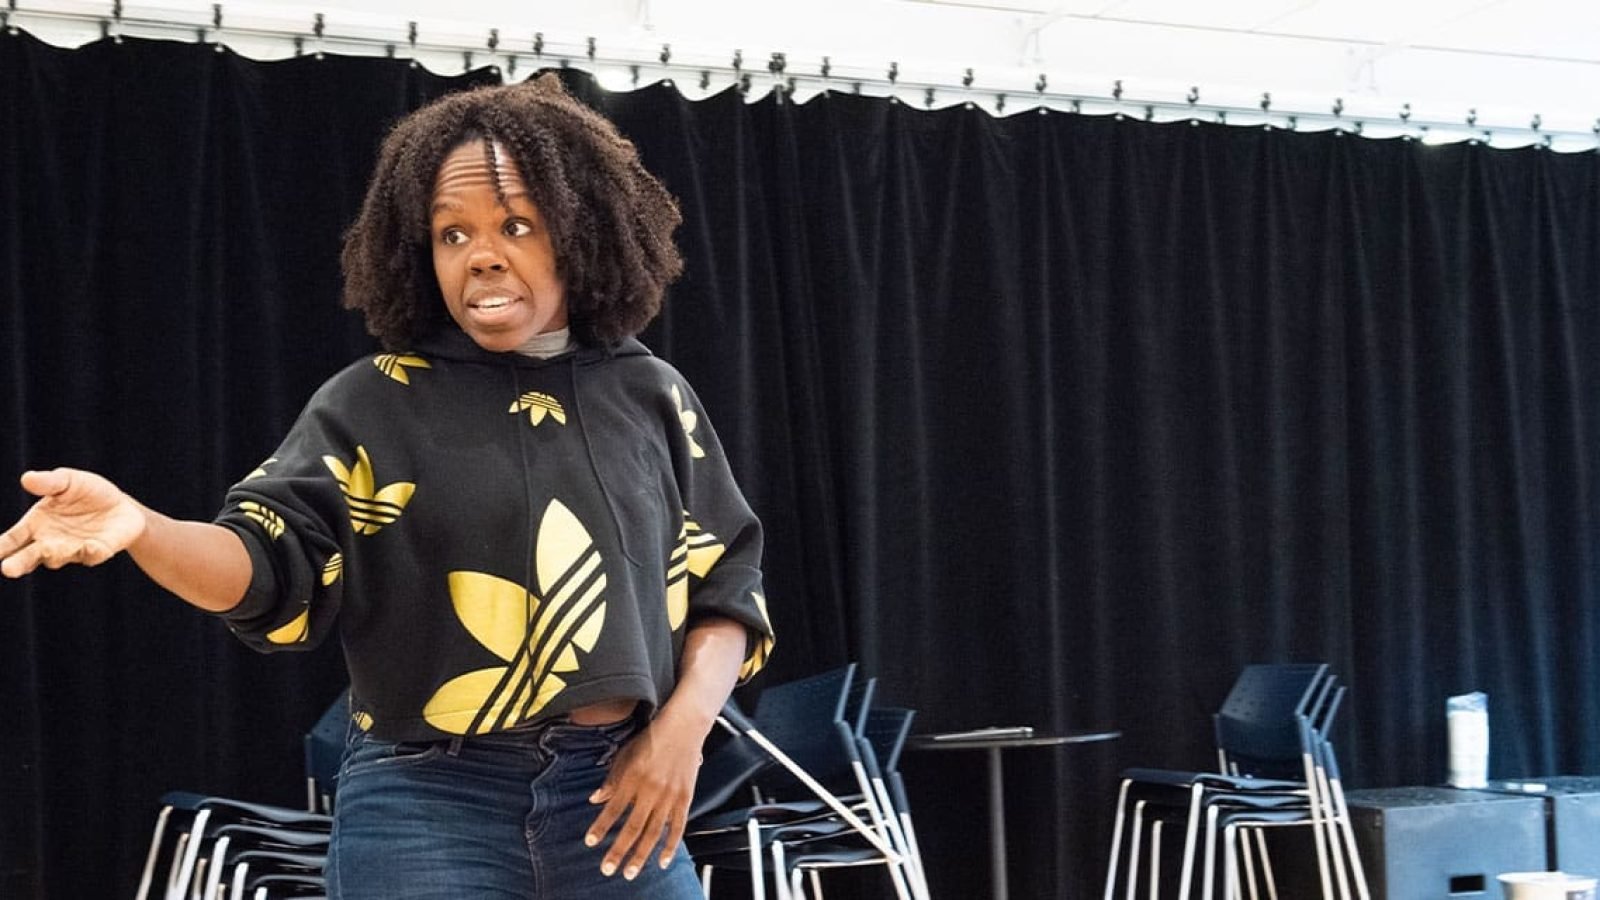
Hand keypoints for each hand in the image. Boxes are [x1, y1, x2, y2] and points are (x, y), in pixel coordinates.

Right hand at [0, 469, 146, 577]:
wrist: (121, 505)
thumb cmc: (86, 493)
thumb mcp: (69, 481)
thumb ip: (49, 482)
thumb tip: (27, 478)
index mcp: (35, 526)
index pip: (13, 539)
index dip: (2, 546)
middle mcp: (49, 543)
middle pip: (28, 557)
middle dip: (18, 563)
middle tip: (7, 569)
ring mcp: (73, 550)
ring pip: (58, 558)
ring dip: (54, 555)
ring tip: (51, 551)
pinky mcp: (98, 552)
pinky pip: (92, 556)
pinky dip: (90, 553)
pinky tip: (90, 546)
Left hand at [584, 715, 702, 879]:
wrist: (683, 728)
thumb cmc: (651, 740)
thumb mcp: (625, 754)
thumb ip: (611, 779)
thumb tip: (595, 800)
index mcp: (633, 778)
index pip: (613, 809)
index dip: (601, 827)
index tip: (590, 842)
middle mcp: (650, 790)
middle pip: (632, 827)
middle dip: (618, 851)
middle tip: (607, 870)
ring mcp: (669, 796)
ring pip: (653, 833)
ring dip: (641, 855)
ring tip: (630, 873)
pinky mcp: (685, 798)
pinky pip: (677, 827)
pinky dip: (670, 846)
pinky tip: (662, 861)